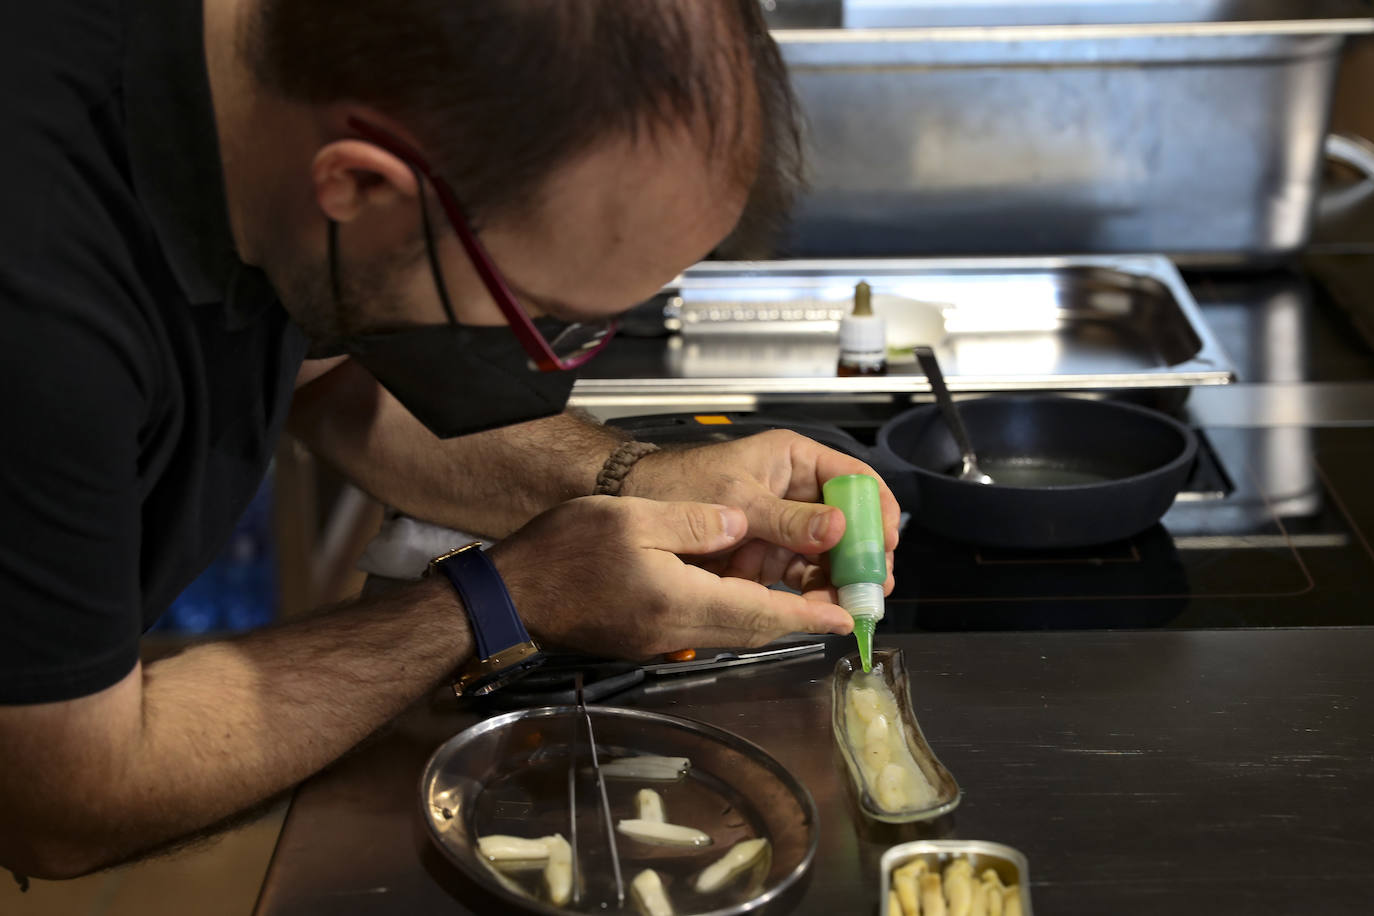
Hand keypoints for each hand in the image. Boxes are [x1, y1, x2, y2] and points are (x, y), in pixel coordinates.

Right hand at [488, 496, 854, 657]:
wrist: (510, 596)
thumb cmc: (561, 552)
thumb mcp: (631, 517)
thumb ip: (692, 521)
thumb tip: (739, 523)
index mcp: (677, 600)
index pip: (759, 613)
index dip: (807, 616)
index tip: (845, 618)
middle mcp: (675, 630)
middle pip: (753, 631)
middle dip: (800, 623)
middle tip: (839, 610)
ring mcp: (659, 640)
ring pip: (732, 634)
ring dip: (772, 622)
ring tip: (806, 602)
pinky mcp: (645, 638)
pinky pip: (707, 631)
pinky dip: (738, 619)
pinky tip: (747, 599)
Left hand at [621, 430, 900, 596]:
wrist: (636, 505)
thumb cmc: (680, 482)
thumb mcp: (738, 497)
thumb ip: (787, 518)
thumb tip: (838, 527)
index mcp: (794, 461)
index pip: (853, 479)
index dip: (876, 509)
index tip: (887, 539)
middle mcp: (795, 491)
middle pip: (847, 522)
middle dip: (864, 553)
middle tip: (875, 582)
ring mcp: (782, 524)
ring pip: (827, 553)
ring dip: (842, 578)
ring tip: (854, 602)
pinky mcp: (767, 553)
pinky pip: (801, 573)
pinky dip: (814, 591)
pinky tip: (825, 607)